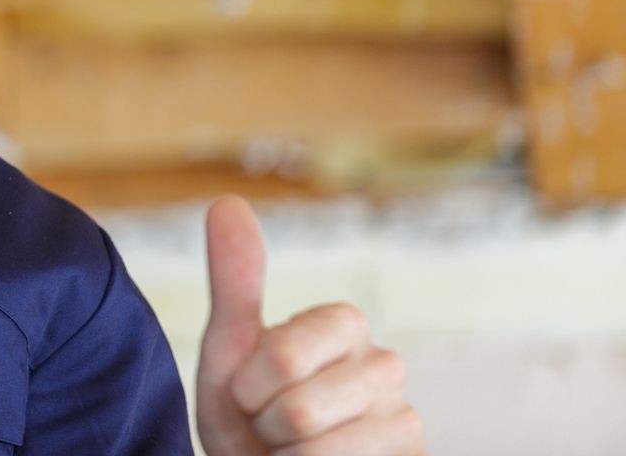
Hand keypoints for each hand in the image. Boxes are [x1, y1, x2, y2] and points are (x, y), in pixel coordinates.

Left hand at [195, 196, 424, 454]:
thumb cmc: (248, 414)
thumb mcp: (229, 349)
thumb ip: (234, 281)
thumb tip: (226, 200)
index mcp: (342, 323)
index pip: (280, 357)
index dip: (246, 387)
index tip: (250, 391)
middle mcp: (385, 363)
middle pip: (298, 408)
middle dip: (266, 425)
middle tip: (272, 427)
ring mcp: (404, 417)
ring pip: (317, 445)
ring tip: (293, 449)